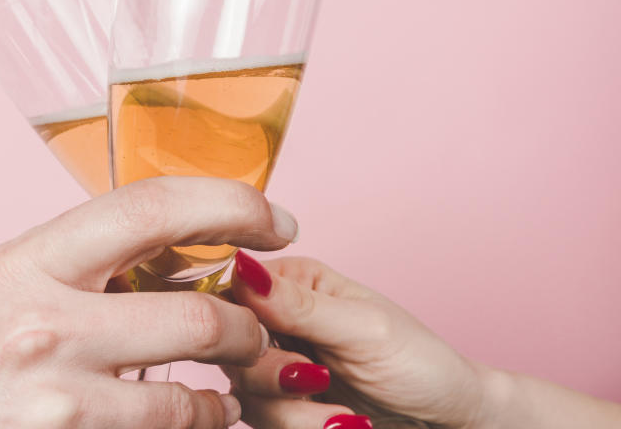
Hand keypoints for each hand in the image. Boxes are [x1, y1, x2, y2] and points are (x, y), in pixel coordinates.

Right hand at [0, 177, 299, 428]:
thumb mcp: (0, 283)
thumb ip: (81, 262)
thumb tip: (177, 245)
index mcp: (29, 263)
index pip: (153, 208)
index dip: (230, 203)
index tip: (274, 217)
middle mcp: (47, 329)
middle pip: (200, 317)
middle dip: (244, 328)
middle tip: (248, 331)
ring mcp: (59, 405)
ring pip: (195, 402)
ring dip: (223, 398)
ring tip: (215, 392)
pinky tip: (178, 424)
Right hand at [222, 253, 486, 428]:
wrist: (448, 421)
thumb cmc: (421, 363)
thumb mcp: (362, 329)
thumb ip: (298, 305)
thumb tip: (241, 266)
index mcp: (292, 282)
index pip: (230, 290)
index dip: (237, 323)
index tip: (273, 344)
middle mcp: (276, 320)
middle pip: (230, 348)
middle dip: (272, 378)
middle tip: (320, 381)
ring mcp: (277, 366)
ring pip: (244, 392)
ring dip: (294, 414)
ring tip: (344, 417)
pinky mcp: (283, 406)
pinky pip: (261, 420)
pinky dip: (300, 428)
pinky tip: (341, 424)